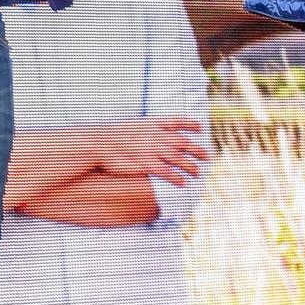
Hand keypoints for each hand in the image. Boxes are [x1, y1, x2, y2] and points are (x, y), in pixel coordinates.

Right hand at [95, 117, 210, 184]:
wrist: (97, 144)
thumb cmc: (109, 136)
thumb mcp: (129, 126)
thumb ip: (143, 130)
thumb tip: (150, 135)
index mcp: (151, 123)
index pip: (176, 121)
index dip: (189, 124)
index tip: (200, 127)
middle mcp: (155, 135)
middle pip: (182, 141)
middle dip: (197, 148)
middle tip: (207, 155)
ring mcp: (151, 149)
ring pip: (178, 158)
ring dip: (190, 165)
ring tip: (198, 172)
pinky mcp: (146, 163)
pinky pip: (167, 172)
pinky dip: (177, 178)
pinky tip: (183, 183)